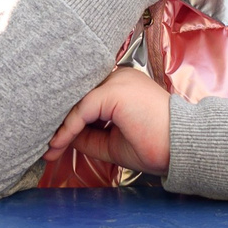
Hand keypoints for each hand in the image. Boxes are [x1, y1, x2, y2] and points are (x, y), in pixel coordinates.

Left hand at [48, 66, 172, 174]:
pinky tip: (57, 145)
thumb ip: (88, 135)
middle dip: (60, 123)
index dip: (70, 122)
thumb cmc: (157, 146)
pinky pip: (81, 111)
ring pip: (77, 103)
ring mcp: (117, 81)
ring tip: (46, 149)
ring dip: (59, 127)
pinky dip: (67, 129)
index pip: (88, 100)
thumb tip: (61, 137)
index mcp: (123, 85)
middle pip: (79, 98)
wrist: (183, 148)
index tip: (54, 144)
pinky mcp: (113, 91)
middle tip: (45, 147)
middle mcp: (119, 77)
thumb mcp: (113, 142)